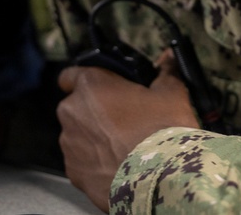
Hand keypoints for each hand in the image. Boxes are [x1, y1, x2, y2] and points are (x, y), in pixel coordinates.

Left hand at [57, 51, 198, 211]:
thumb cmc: (162, 132)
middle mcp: (72, 111)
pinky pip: (81, 163)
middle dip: (94, 113)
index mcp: (91, 85)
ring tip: (122, 148)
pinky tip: (117, 167)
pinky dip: (95, 164)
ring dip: (93, 139)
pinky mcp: (74, 172)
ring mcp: (70, 143)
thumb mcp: (171, 95)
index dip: (86, 82)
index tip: (100, 90)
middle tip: (122, 121)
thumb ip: (165, 74)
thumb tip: (168, 60)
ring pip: (78, 136)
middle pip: (77, 107)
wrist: (161, 181)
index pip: (70, 75)